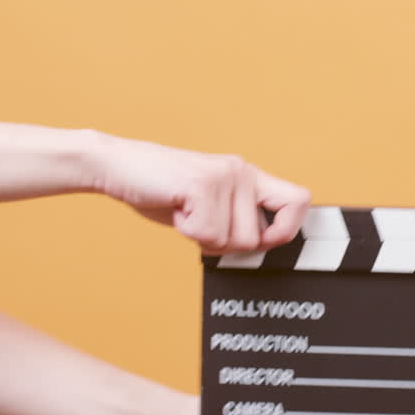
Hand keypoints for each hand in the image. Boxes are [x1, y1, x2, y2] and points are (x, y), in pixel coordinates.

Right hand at [90, 134, 310, 253]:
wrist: (116, 166)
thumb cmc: (161, 190)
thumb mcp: (208, 204)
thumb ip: (236, 219)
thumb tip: (262, 247)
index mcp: (249, 176)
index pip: (299, 201)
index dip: (287, 230)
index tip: (263, 240)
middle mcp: (243, 172)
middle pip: (257, 239)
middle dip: (226, 244)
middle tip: (200, 223)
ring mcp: (225, 176)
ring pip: (233, 241)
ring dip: (204, 238)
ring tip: (186, 212)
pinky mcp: (203, 185)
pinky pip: (208, 235)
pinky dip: (187, 232)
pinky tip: (176, 210)